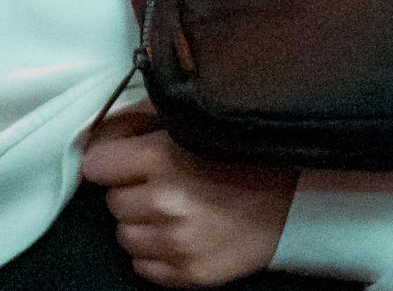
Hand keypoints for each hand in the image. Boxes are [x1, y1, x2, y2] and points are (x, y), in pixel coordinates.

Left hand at [79, 111, 297, 287]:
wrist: (297, 198)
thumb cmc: (245, 151)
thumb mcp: (192, 118)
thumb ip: (140, 121)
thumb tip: (97, 132)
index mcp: (162, 158)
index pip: (95, 165)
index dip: (109, 159)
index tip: (122, 158)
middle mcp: (164, 203)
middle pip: (112, 202)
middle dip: (131, 190)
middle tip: (161, 182)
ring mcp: (176, 244)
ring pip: (125, 237)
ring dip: (142, 223)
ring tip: (173, 209)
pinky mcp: (190, 274)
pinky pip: (143, 267)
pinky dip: (155, 252)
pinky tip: (181, 233)